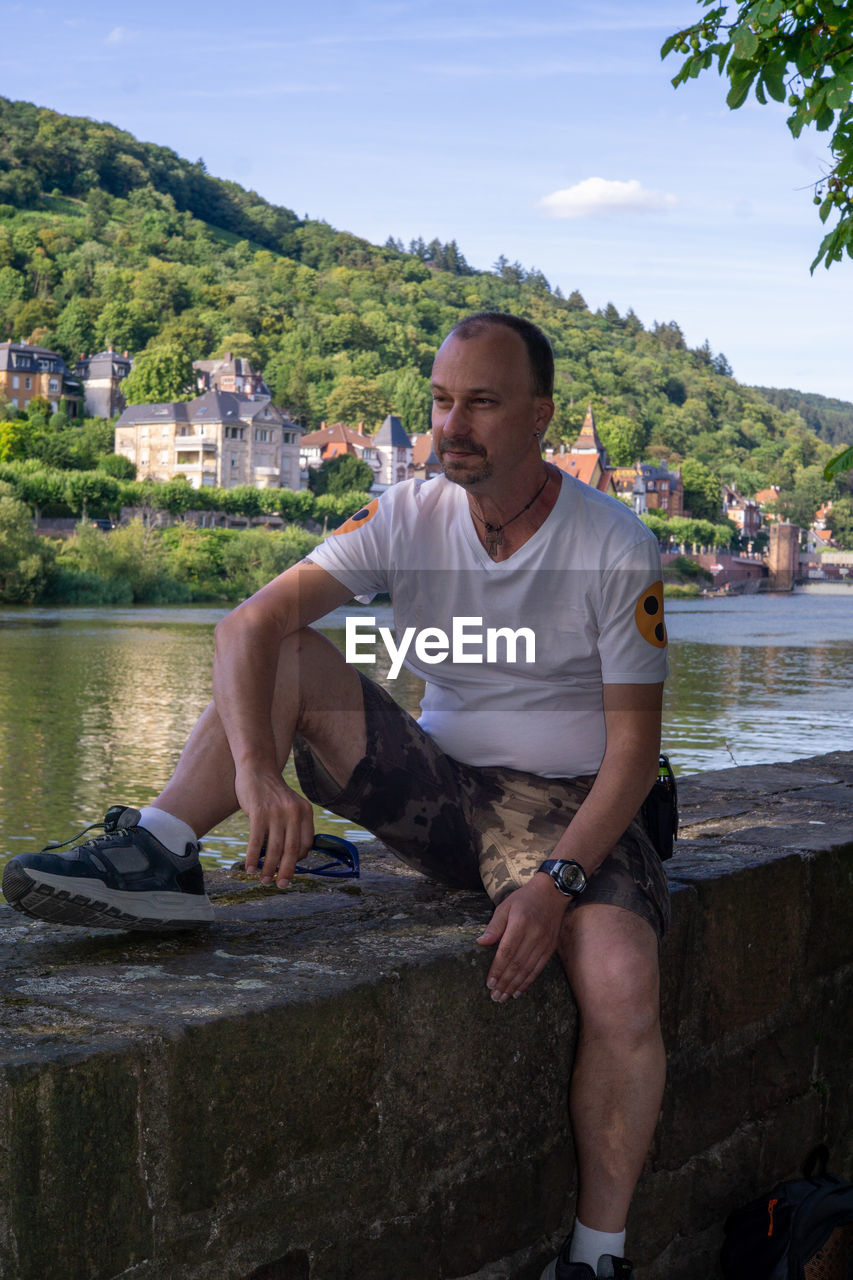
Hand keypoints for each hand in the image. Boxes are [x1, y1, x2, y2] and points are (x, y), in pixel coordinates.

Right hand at [235, 767, 314, 887]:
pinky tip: (250, 868)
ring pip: (274, 848)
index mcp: (305, 812)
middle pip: (292, 849)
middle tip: (281, 884)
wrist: (257, 768)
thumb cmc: (273, 793)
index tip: (289, 869)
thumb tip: (292, 857)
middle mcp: (294, 812)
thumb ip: (294, 826)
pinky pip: (256, 841)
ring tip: (264, 879)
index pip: (306, 843)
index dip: (298, 860)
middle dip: (286, 871)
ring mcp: (276, 812)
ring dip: (268, 868)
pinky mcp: (258, 812)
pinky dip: (253, 857)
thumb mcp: (291, 805)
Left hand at [476, 874, 568, 1002]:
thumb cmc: (524, 898)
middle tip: (494, 996)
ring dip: (514, 986)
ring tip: (504, 997)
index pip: (506, 952)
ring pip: (527, 970)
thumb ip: (494, 926)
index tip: (489, 983)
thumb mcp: (505, 906)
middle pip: (517, 964)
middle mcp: (533, 935)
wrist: (552, 893)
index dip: (497, 970)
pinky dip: (528, 981)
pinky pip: (538, 968)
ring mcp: (543, 943)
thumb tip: (481, 943)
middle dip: (504, 983)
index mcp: (520, 924)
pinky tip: (519, 991)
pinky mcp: (550, 948)